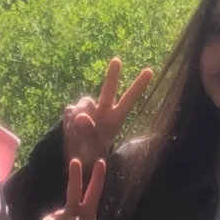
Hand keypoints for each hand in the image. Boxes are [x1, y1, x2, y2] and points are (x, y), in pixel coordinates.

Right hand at [62, 57, 153, 172]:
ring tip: (78, 132)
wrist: (77, 159)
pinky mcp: (72, 111)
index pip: (129, 100)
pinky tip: (71, 132)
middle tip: (117, 60)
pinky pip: (69, 111)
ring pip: (84, 103)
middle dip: (112, 75)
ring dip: (80, 115)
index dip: (138, 86)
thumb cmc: (92, 154)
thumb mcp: (93, 147)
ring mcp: (87, 109)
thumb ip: (88, 131)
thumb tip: (81, 117)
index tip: (150, 71)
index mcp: (115, 118)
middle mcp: (103, 110)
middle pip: (108, 90)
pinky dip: (69, 122)